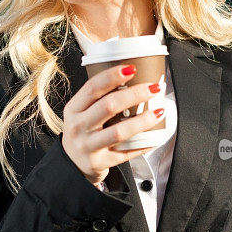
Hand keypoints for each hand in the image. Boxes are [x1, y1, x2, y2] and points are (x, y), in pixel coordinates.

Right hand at [62, 64, 163, 185]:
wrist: (73, 163)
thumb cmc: (83, 132)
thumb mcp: (81, 112)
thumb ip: (99, 98)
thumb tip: (132, 77)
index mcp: (74, 109)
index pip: (92, 88)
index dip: (112, 76)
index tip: (131, 68)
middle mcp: (78, 127)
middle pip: (108, 106)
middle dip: (134, 94)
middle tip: (153, 88)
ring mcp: (88, 146)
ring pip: (118, 131)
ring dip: (142, 121)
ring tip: (158, 112)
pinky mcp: (99, 163)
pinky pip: (125, 153)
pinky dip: (143, 145)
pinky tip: (155, 137)